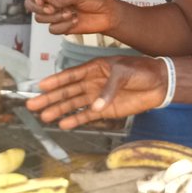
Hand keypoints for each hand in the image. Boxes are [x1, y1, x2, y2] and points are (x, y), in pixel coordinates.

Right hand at [24, 0, 120, 34]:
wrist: (108, 15)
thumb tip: (49, 1)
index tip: (41, 1)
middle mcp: (53, 2)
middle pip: (31, 5)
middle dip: (38, 9)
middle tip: (50, 10)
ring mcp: (56, 15)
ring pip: (40, 18)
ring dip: (55, 17)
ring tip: (71, 14)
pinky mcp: (62, 27)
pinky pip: (52, 29)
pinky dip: (63, 26)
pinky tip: (75, 21)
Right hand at [25, 57, 166, 129]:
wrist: (158, 83)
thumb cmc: (141, 70)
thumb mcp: (124, 73)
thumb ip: (108, 88)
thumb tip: (95, 106)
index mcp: (94, 68)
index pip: (71, 75)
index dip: (55, 81)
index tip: (40, 86)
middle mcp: (92, 83)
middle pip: (67, 91)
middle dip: (50, 98)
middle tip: (33, 105)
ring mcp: (97, 97)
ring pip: (73, 105)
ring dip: (59, 110)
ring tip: (44, 117)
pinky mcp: (105, 110)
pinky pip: (86, 116)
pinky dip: (75, 120)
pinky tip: (63, 124)